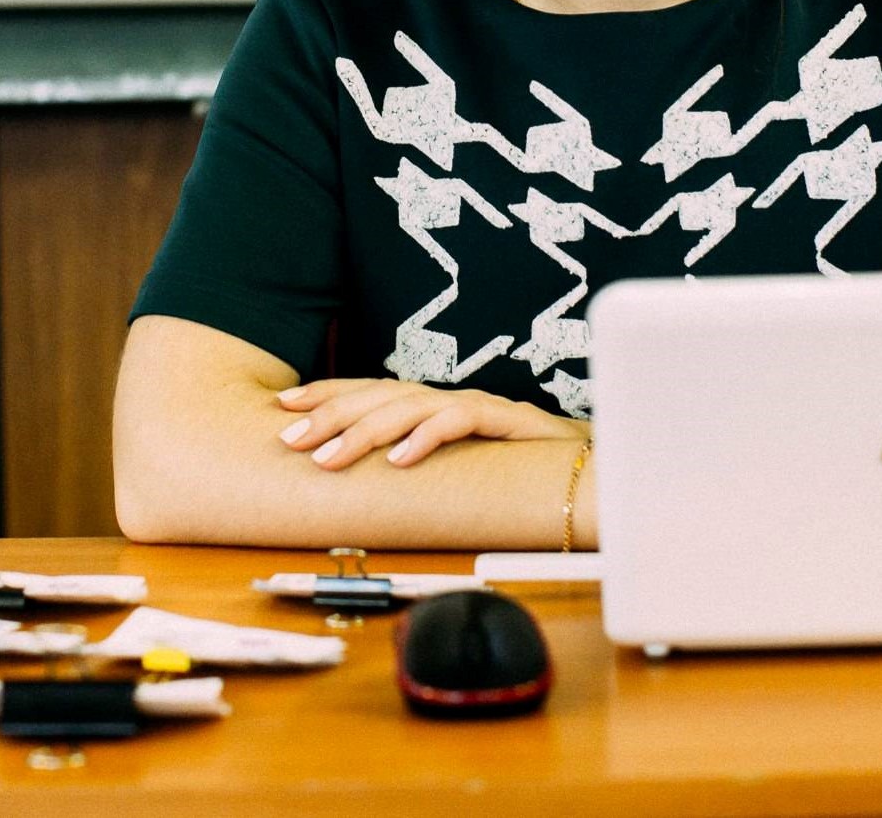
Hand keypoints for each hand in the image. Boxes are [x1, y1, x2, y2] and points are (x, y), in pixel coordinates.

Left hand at [274, 376, 586, 469]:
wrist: (599, 470)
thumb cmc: (527, 475)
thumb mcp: (464, 472)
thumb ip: (424, 469)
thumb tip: (364, 488)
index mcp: (437, 409)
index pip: (374, 392)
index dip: (328, 394)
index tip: (282, 406)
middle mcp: (454, 401)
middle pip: (384, 394)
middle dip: (332, 413)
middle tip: (289, 437)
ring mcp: (482, 407)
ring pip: (414, 405)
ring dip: (366, 429)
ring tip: (328, 458)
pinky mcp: (511, 420)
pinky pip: (463, 420)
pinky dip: (428, 436)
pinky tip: (400, 459)